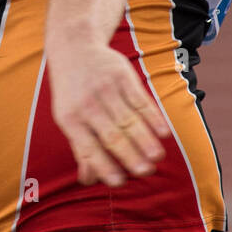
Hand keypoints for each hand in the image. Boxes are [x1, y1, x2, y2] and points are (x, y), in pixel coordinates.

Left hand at [46, 40, 171, 187]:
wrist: (74, 48)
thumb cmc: (72, 93)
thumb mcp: (67, 118)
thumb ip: (80, 148)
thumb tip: (89, 180)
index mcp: (70, 119)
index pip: (88, 148)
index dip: (104, 166)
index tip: (119, 182)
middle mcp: (86, 105)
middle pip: (111, 135)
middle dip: (129, 155)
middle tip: (145, 172)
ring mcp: (105, 89)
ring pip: (129, 119)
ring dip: (145, 140)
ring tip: (157, 157)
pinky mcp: (122, 76)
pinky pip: (141, 100)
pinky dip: (153, 117)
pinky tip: (164, 133)